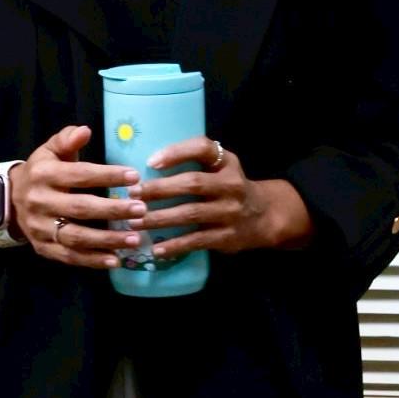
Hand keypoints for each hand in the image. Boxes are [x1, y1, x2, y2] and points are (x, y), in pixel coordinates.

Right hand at [9, 124, 147, 270]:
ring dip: (107, 240)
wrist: (8, 200)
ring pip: (76, 236)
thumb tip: (85, 130)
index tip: (134, 177)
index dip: (107, 175)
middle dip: (113, 210)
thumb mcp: (49, 150)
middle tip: (141, 210)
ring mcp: (41, 228)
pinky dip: (93, 261)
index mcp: (44, 175)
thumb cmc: (40, 172)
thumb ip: (67, 139)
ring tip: (134, 238)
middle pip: (80, 208)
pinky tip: (115, 259)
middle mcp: (40, 202)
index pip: (80, 175)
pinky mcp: (43, 248)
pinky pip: (70, 256)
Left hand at [128, 137, 314, 259]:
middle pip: (193, 183)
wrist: (265, 215)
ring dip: (160, 218)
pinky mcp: (228, 236)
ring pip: (191, 213)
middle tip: (133, 194)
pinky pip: (198, 240)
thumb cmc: (228, 187)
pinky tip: (156, 249)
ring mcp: (231, 211)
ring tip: (135, 222)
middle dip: (160, 189)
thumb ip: (195, 161)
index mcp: (226, 162)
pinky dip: (175, 245)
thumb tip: (147, 165)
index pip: (204, 148)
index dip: (177, 152)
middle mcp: (231, 184)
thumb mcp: (221, 166)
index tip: (151, 161)